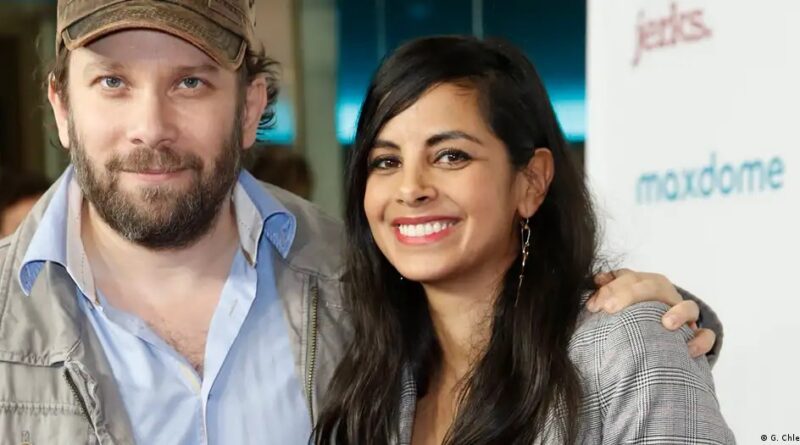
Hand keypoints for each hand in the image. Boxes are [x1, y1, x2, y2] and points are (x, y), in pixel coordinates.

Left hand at [586, 268, 715, 357]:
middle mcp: (665, 296)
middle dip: (630, 294)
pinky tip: (687, 350)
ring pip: (688, 307)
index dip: (610, 287)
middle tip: (610, 309)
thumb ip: (606, 293)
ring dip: (678, 312)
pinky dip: (699, 341)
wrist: (659, 345)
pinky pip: (706, 336)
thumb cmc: (630, 322)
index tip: (593, 306)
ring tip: (665, 323)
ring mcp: (684, 316)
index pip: (628, 277)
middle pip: (653, 286)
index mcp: (643, 285)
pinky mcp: (697, 336)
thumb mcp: (615, 307)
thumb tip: (594, 280)